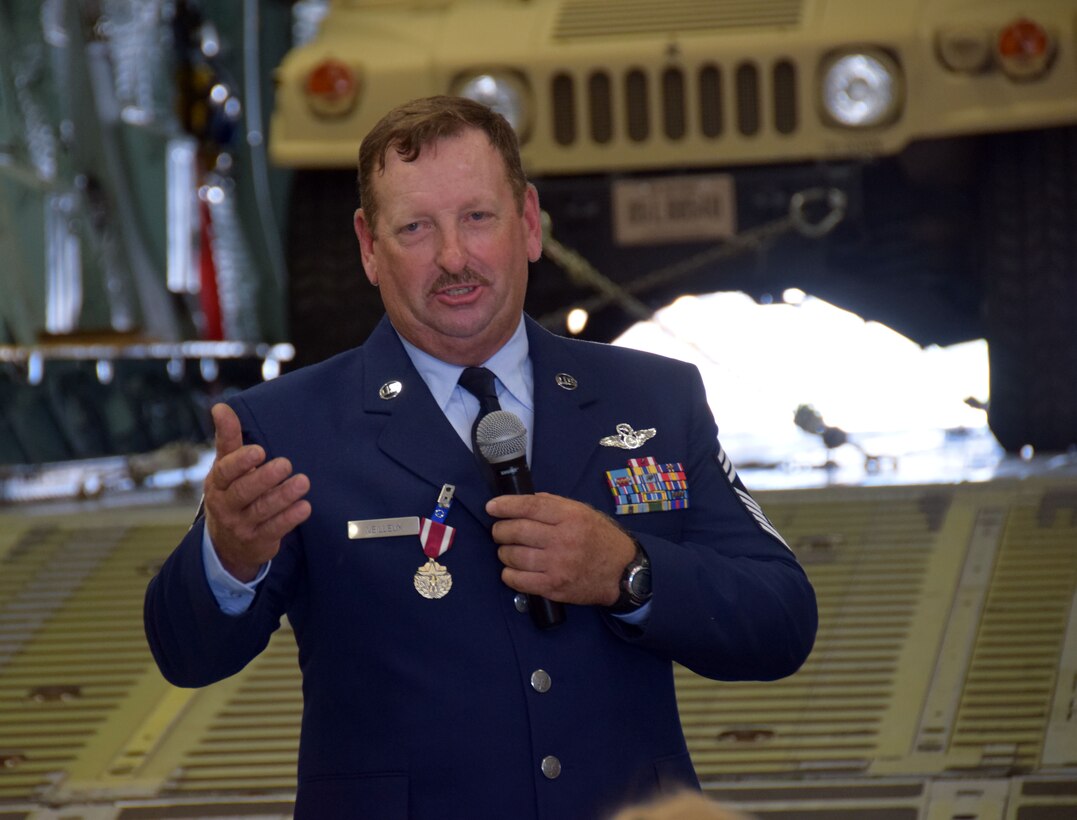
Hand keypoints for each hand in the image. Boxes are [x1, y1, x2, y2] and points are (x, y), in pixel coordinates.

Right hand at [203, 403, 310, 581]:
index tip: (259, 450)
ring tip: (302, 482)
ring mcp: (241, 525)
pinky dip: (290, 518)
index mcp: (217, 483)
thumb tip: (220, 407)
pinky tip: (305, 506)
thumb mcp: (226, 467)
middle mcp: (225, 505)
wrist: (228, 542)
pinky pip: (275, 529)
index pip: (225, 471)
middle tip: (286, 464)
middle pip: (244, 491)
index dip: (241, 462)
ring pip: (262, 510)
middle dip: (265, 478)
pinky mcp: (259, 541)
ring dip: (283, 496)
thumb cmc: (231, 491)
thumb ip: (228, 438)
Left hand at [486, 492, 635, 605]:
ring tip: (508, 550)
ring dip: (503, 552)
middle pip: (516, 531)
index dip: (506, 506)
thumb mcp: (582, 512)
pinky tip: (512, 570)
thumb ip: (552, 505)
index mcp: (570, 516)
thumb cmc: (599, 538)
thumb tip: (521, 503)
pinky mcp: (553, 587)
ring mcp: (557, 565)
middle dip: (500, 530)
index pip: (530, 507)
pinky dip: (508, 574)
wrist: (621, 572)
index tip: (491, 507)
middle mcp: (563, 539)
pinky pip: (518, 580)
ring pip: (513, 556)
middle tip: (500, 532)